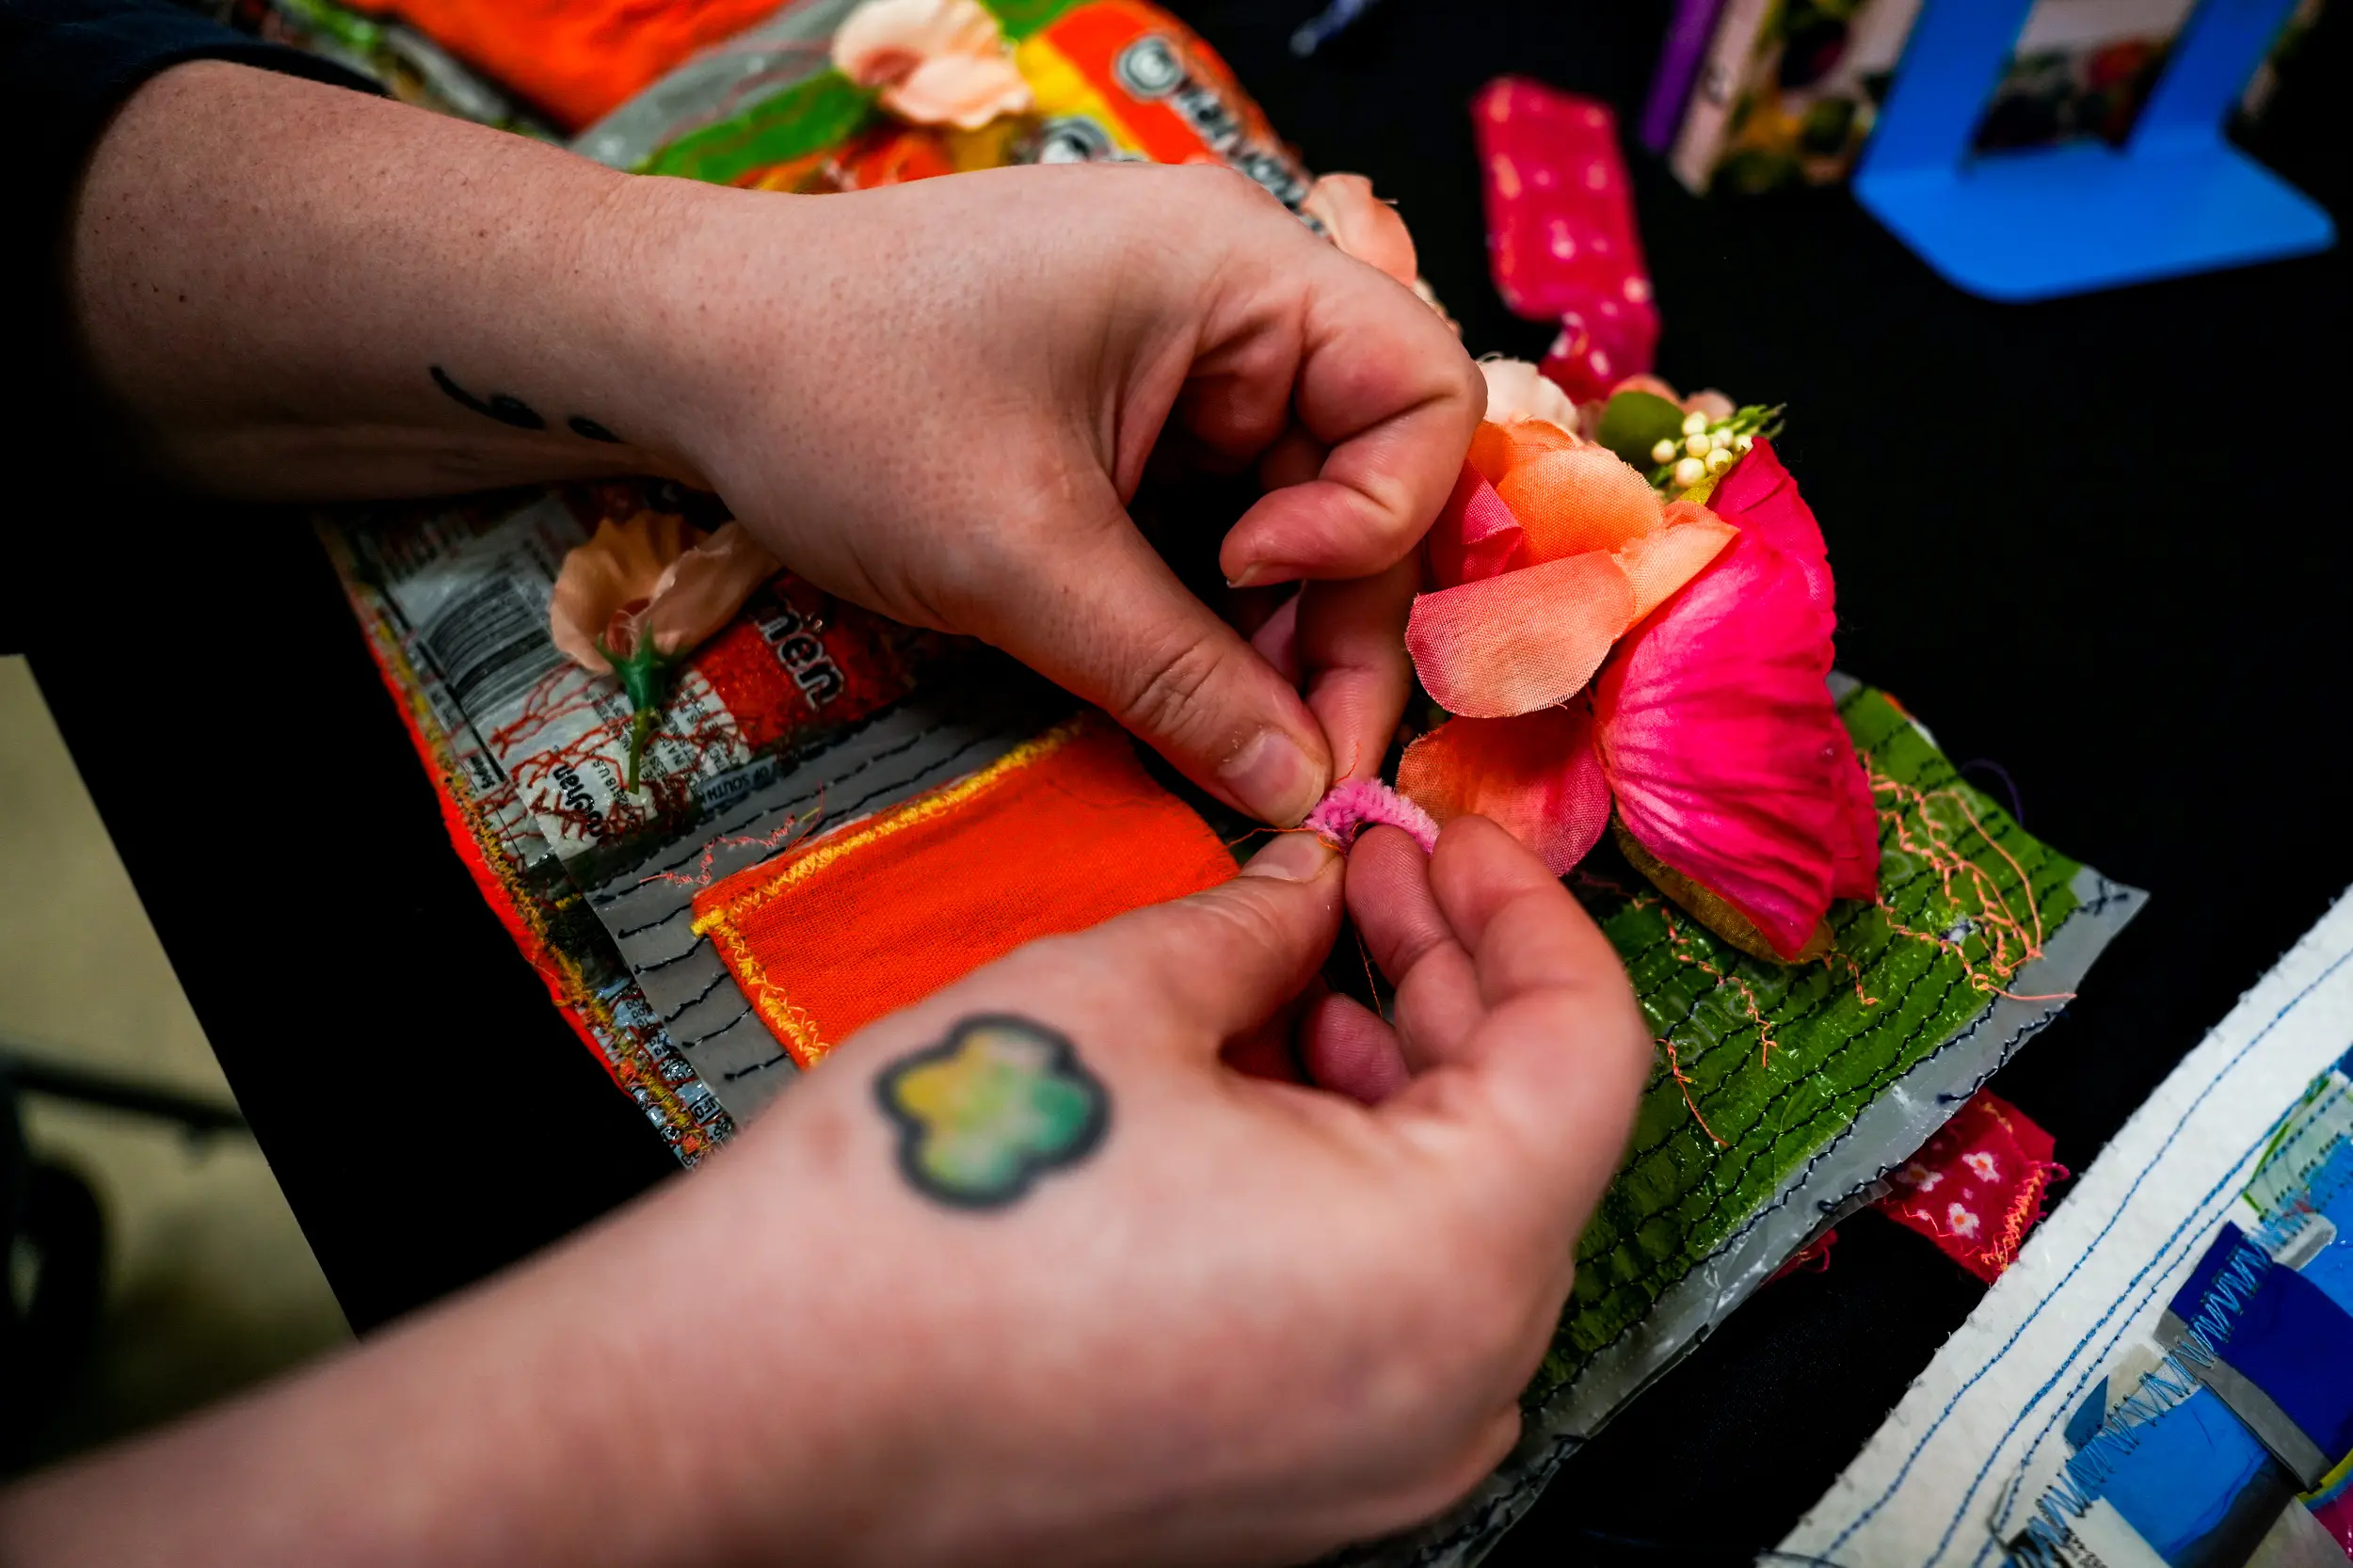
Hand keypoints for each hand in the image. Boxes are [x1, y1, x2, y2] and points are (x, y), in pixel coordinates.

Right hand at [0, 822, 1649, 1567]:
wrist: (760, 1407)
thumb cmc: (931, 1215)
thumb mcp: (1120, 995)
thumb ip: (1261, 922)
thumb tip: (1312, 885)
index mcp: (1445, 1261)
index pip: (1588, 1045)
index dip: (1525, 907)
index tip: (1443, 838)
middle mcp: (1449, 1390)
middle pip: (1532, 1136)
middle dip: (1449, 981)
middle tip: (1358, 877)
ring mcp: (1378, 1460)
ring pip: (1462, 1224)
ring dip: (1397, 1078)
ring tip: (1292, 972)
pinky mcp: (1300, 1487)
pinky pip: (1390, 1310)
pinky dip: (1354, 1187)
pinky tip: (1255, 1092)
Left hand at [632, 164, 1481, 823]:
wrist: (683, 353)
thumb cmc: (840, 400)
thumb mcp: (1019, 557)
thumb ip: (1175, 679)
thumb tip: (1298, 793)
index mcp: (1237, 271)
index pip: (1424, 390)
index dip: (1380, 516)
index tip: (1256, 582)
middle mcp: (1236, 306)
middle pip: (1370, 473)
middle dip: (1334, 620)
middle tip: (1287, 763)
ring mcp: (1185, 365)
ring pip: (1298, 517)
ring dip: (1271, 636)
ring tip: (1216, 738)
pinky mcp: (1135, 423)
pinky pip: (1221, 522)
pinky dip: (1207, 614)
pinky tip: (1172, 689)